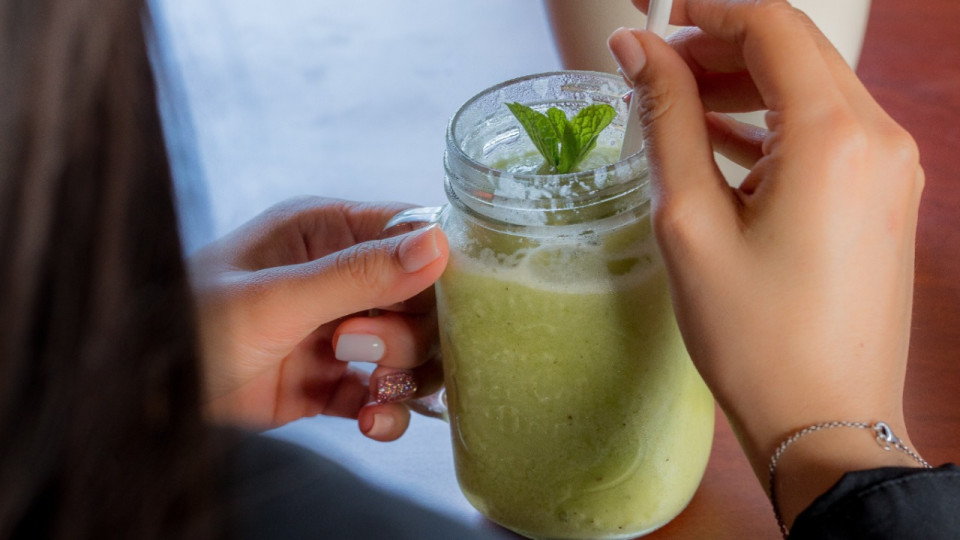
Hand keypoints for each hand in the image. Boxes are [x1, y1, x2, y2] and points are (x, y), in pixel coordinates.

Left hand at [187, 196, 447, 440]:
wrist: (147, 401)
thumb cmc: (190, 324)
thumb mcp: (277, 299)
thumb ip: (359, 275)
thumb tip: (438, 245)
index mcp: (325, 233)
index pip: (411, 235)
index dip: (435, 269)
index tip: (433, 302)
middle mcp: (337, 278)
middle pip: (421, 300)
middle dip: (406, 333)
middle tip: (357, 346)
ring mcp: (335, 331)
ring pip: (410, 350)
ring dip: (401, 375)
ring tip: (366, 390)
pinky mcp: (328, 382)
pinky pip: (381, 394)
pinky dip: (386, 412)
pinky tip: (370, 422)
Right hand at [609, 0, 923, 524]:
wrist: (828, 422)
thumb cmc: (755, 337)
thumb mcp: (690, 221)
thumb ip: (666, 120)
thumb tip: (637, 50)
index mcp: (834, 137)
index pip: (773, 25)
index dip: (708, 10)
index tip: (653, 20)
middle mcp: (879, 139)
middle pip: (795, 52)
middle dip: (721, 47)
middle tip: (653, 69)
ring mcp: (891, 170)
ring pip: (811, 91)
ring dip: (744, 86)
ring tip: (676, 106)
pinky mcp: (885, 199)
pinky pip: (827, 135)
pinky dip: (773, 126)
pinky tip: (719, 144)